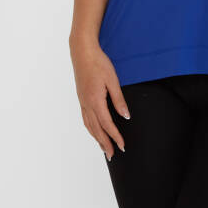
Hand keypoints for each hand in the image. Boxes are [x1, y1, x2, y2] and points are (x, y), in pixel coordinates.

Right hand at [69, 39, 130, 160]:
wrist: (82, 52)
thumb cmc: (99, 63)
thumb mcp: (113, 80)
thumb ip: (119, 100)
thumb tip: (125, 116)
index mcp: (95, 101)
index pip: (107, 125)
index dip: (115, 137)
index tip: (123, 147)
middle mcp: (87, 104)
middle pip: (96, 129)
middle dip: (105, 143)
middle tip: (112, 155)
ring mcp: (82, 102)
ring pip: (89, 125)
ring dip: (97, 138)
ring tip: (104, 148)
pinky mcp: (81, 98)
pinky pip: (85, 118)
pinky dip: (91, 128)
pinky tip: (94, 131)